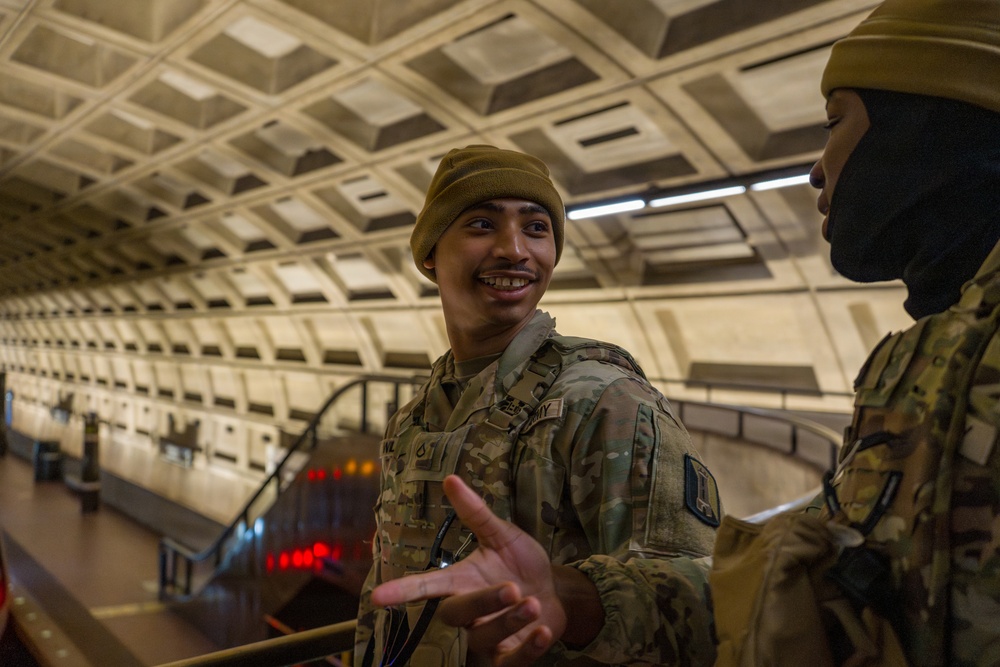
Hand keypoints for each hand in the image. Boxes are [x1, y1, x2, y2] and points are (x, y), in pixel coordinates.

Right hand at [371, 475, 565, 664]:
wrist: (555, 591)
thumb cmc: (520, 563)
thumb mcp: (502, 535)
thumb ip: (476, 513)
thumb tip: (451, 478)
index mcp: (460, 581)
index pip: (425, 586)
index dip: (403, 591)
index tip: (378, 597)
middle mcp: (468, 611)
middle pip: (456, 613)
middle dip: (484, 601)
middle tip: (513, 588)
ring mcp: (487, 636)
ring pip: (485, 636)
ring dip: (511, 620)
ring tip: (534, 603)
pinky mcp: (509, 655)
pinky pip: (512, 662)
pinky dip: (529, 649)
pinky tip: (544, 631)